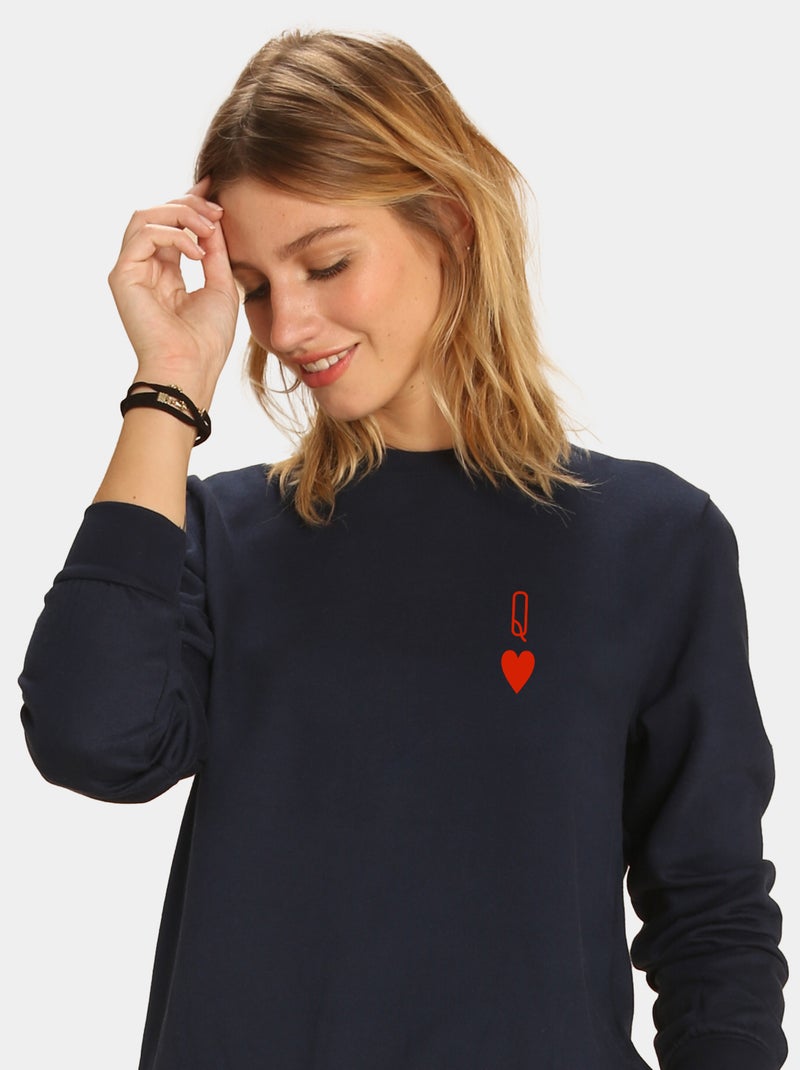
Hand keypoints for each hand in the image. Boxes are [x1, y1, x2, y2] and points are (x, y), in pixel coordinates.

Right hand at [108, 178, 239, 407]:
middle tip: (217, 211)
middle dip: (189, 204)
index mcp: (166, 272)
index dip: (189, 201)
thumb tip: (214, 219)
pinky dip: (172, 234)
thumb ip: (216, 252)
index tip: (212, 187)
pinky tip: (196, 250)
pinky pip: (143, 234)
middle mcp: (145, 268)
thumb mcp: (221, 286)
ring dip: (180, 213)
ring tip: (208, 228)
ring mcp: (131, 270)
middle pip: (157, 213)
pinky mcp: (122, 275)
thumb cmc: (207, 339)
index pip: (172, 225)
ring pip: (145, 216)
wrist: (191, 368)